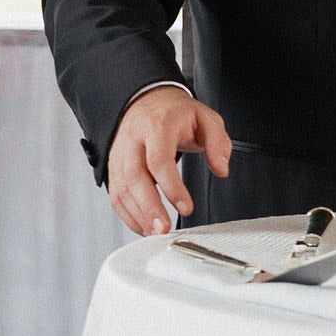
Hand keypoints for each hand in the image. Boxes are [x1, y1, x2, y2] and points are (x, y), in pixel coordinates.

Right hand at [107, 84, 232, 235]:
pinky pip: (115, 196)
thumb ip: (218, 142)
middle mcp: (132, 141)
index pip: (159, 159)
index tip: (186, 207)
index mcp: (156, 126)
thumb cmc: (175, 114)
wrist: (147, 102)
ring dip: (138, 216)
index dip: (171, 186)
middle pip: (134, 178)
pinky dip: (128, 215)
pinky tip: (144, 227)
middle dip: (149, 208)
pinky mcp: (114, 169)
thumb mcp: (205, 118)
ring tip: (156, 233)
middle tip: (164, 228)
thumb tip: (221, 169)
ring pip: (121, 189)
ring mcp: (119, 156)